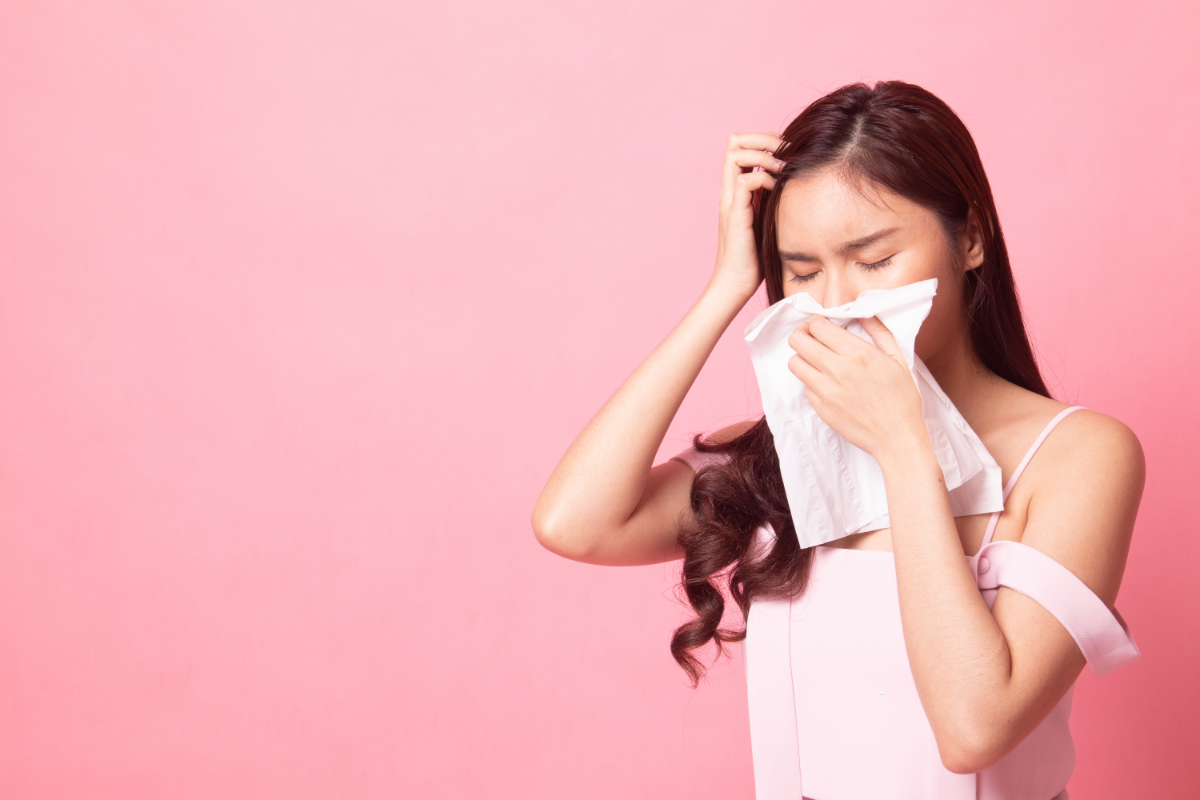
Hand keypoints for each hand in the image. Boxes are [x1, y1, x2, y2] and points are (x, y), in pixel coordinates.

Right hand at [710, 132, 784, 301]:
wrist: (737, 283)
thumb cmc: (756, 256)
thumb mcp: (768, 218)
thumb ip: (773, 198)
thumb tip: (799, 181)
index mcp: (737, 188)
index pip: (740, 145)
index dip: (762, 140)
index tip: (784, 152)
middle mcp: (730, 189)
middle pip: (734, 141)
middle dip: (762, 138)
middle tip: (784, 152)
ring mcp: (730, 200)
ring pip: (735, 153)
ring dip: (762, 154)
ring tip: (781, 169)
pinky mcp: (735, 213)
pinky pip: (746, 179)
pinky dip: (765, 177)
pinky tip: (778, 190)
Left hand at [787, 315, 926, 460]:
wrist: (897, 438)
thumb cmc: (902, 399)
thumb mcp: (898, 359)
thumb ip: (879, 332)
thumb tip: (863, 313)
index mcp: (857, 353)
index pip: (817, 326)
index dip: (816, 321)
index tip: (821, 324)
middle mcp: (837, 370)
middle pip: (798, 340)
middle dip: (803, 334)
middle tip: (813, 338)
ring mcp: (826, 391)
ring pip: (794, 363)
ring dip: (803, 357)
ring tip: (818, 360)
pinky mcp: (820, 408)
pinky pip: (804, 387)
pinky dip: (812, 382)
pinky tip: (829, 384)